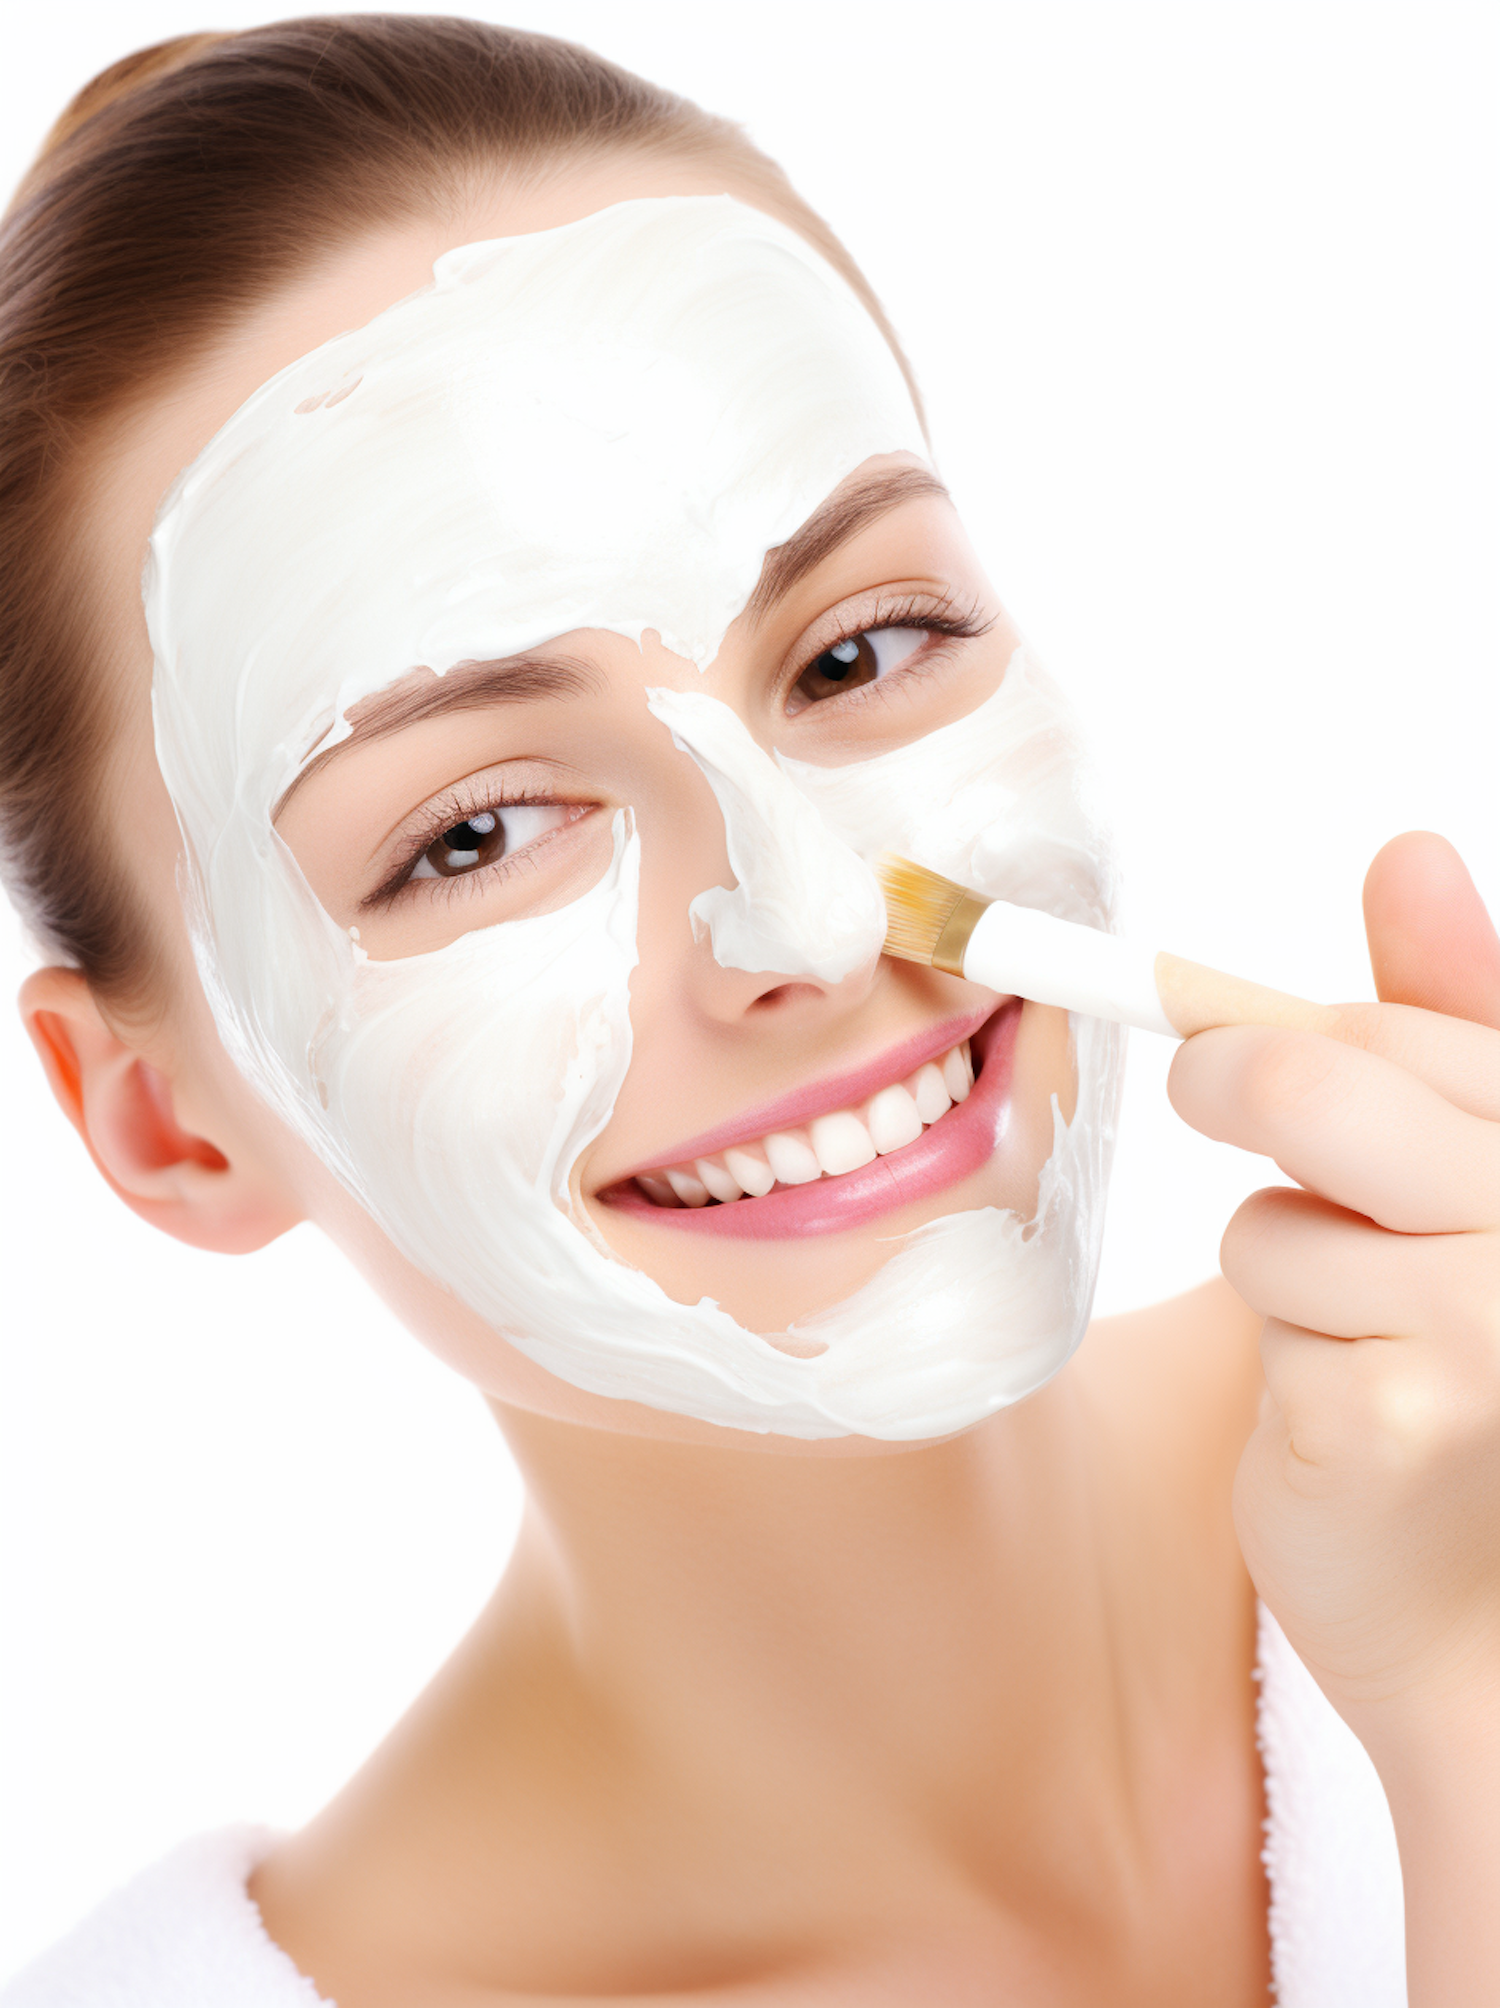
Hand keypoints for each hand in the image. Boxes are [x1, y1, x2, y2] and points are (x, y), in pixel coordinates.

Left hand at [1168, 833, 1499, 1999]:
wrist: (1483, 1618)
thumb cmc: (1469, 1369)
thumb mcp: (1473, 1182)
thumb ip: (1448, 1020)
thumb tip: (1411, 845)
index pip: (1416, 1025)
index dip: (1287, 1025)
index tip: (1187, 1016)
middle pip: (1317, 1077)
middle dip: (1233, 1089)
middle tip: (1216, 1107)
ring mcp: (1491, 1316)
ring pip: (1269, 1204)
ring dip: (1277, 1257)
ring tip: (1359, 1335)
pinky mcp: (1398, 1408)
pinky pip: (1264, 1303)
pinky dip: (1279, 1348)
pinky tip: (1349, 1415)